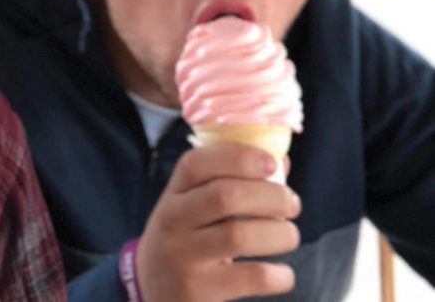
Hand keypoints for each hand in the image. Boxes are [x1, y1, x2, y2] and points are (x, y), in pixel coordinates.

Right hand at [136, 143, 301, 301]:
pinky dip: (279, 275)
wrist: (153, 287)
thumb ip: (230, 181)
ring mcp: (183, 256)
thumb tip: (280, 161)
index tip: (271, 164)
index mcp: (173, 193)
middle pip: (225, 196)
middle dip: (271, 196)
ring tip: (289, 236)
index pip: (195, 163)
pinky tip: (281, 273)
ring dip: (280, 233)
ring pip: (239, 236)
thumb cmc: (186, 237)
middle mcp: (172, 220)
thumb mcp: (192, 206)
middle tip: (292, 203)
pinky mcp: (198, 290)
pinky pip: (251, 278)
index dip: (238, 158)